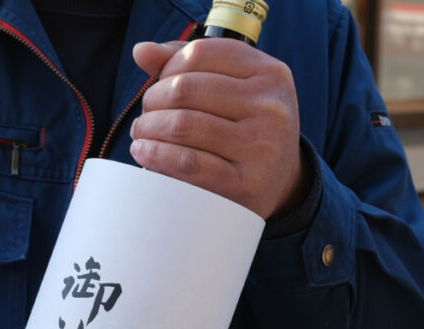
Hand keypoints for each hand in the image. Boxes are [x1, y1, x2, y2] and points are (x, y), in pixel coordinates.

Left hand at [130, 39, 305, 218]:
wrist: (282, 183)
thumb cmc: (247, 128)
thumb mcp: (234, 88)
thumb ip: (189, 65)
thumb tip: (142, 51)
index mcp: (269, 72)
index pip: (200, 53)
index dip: (168, 67)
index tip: (160, 85)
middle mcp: (270, 106)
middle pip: (185, 89)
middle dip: (153, 100)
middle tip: (146, 114)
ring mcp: (260, 146)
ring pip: (182, 125)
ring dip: (148, 128)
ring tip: (141, 133)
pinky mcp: (244, 183)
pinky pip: (186, 162)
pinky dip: (155, 155)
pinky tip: (144, 152)